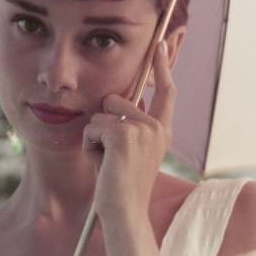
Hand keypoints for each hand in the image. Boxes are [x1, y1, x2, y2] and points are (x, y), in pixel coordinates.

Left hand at [83, 37, 175, 221]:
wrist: (124, 212)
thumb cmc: (118, 187)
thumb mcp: (127, 152)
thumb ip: (126, 126)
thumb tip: (113, 99)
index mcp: (162, 131)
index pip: (166, 91)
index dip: (163, 65)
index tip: (161, 42)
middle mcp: (156, 127)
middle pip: (116, 100)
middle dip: (103, 124)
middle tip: (111, 157)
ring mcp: (142, 129)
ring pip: (101, 114)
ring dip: (95, 137)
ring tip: (106, 162)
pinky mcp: (124, 134)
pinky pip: (92, 127)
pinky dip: (89, 146)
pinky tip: (101, 165)